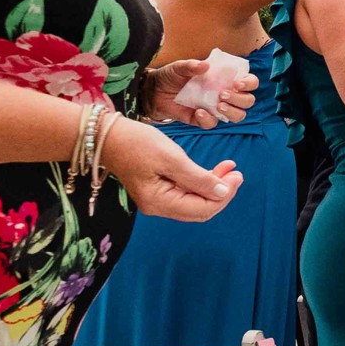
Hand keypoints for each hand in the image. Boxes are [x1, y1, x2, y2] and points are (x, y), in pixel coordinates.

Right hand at [105, 117, 242, 220]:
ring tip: (230, 168)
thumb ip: (198, 177)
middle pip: (200, 209)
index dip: (224, 196)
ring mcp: (157, 199)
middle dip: (221, 192)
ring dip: (214, 186)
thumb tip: (222, 192)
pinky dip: (202, 182)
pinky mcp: (158, 189)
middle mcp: (158, 207)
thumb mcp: (171, 157)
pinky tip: (214, 169)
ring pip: (195, 201)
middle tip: (237, 172)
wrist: (107, 135)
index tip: (237, 176)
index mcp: (159, 202)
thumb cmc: (136, 142)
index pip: (202, 209)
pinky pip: (186, 192)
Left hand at [147, 61, 257, 126]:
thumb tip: (205, 65)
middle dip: (240, 99)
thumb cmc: (171, 76)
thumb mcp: (180, 67)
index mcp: (225, 78)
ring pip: (238, 115)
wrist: (153, 92)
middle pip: (248, 101)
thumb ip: (192, 65)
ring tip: (218, 105)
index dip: (249, 83)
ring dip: (232, 112)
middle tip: (223, 94)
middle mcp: (225, 94)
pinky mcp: (204, 119)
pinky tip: (198, 112)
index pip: (249, 82)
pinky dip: (208, 119)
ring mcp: (216, 108)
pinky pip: (213, 124)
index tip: (237, 83)